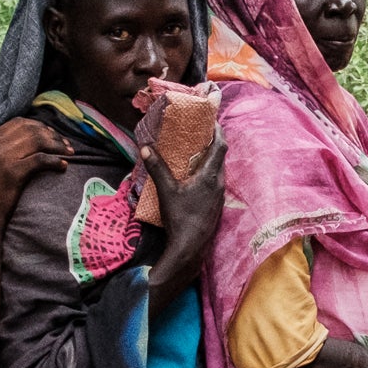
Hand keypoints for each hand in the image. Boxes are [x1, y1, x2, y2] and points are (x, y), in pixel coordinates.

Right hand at [0, 117, 58, 208]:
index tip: (52, 135)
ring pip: (38, 141)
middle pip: (31, 130)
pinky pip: (40, 159)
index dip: (39, 126)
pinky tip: (63, 166)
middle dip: (53, 135)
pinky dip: (55, 161)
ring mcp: (3, 157)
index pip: (19, 123)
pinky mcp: (13, 172)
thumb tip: (15, 139)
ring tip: (69, 153)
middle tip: (66, 145)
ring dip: (57, 146)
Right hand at [142, 134, 227, 292]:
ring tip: (197, 150)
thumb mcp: (166, 191)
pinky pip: (215, 181)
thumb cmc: (180, 218)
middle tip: (201, 132)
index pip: (220, 146)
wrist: (190, 247)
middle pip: (221, 156)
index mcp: (210, 176)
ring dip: (211, 158)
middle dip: (213, 142)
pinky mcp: (216, 205)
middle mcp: (219, 184)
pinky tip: (195, 175)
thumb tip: (145, 147)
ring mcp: (219, 196)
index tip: (212, 119)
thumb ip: (157, 168)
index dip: (218, 130)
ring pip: (219, 170)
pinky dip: (208, 171)